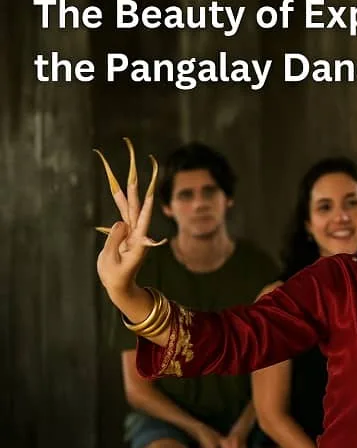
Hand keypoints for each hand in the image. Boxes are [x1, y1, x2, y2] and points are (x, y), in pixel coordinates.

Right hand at [94, 138, 165, 293]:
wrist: (120, 286)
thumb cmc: (117, 277)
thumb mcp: (113, 262)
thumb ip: (115, 241)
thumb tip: (120, 221)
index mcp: (139, 238)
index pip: (145, 213)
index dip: (149, 198)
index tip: (153, 185)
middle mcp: (138, 230)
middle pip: (139, 201)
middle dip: (139, 181)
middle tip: (144, 161)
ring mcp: (132, 229)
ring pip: (130, 203)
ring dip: (128, 185)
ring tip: (129, 166)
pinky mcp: (125, 231)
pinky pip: (122, 211)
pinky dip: (120, 198)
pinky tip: (117, 187)